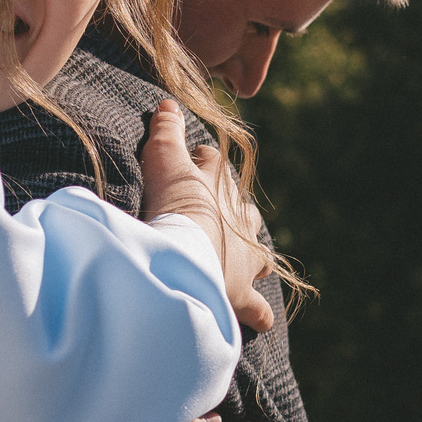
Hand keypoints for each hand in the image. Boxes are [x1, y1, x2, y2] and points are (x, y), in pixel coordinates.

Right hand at [137, 102, 272, 336]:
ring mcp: (245, 259)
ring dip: (251, 258)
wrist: (189, 249)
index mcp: (219, 187)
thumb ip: (165, 133)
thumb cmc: (173, 204)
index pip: (214, 167)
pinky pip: (256, 307)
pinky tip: (257, 318)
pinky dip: (256, 312)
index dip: (201, 165)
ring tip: (242, 265)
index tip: (191, 164)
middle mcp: (240, 220)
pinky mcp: (241, 294)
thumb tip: (168, 104)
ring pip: (258, 255)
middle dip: (233, 213)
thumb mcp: (164, 161)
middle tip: (216, 219)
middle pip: (243, 210)